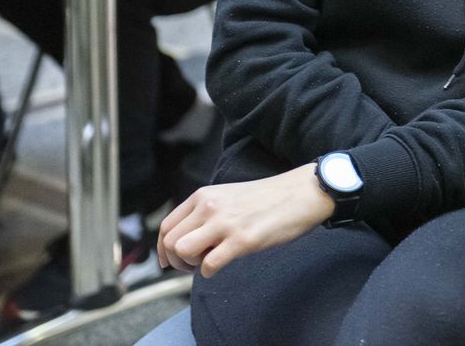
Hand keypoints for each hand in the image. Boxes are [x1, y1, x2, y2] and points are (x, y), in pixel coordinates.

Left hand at [157, 164, 334, 277]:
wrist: (301, 193)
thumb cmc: (268, 198)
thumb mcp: (228, 196)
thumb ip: (206, 212)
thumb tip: (188, 238)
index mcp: (204, 196)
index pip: (166, 226)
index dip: (163, 249)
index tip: (170, 261)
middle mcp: (209, 206)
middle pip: (171, 241)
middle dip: (176, 261)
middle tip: (193, 265)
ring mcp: (225, 223)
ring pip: (183, 251)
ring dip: (190, 265)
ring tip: (206, 263)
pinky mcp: (242, 240)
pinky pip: (209, 265)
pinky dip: (209, 272)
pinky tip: (221, 266)